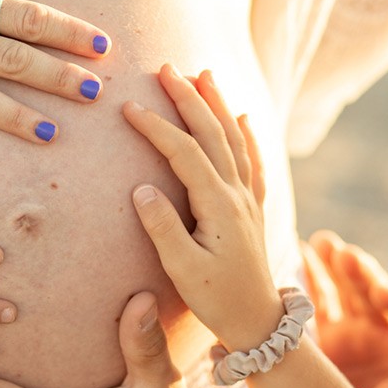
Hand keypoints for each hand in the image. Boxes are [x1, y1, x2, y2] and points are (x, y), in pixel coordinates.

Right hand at [124, 65, 283, 350]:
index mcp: (218, 205)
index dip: (155, 127)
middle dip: (188, 97)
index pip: (183, 153)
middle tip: (165, 67)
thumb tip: (141, 187)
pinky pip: (252, 160)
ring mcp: (248, 198)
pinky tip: (241, 117)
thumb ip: (162, 228)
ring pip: (233, 139)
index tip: (128, 106)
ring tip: (201, 73)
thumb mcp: (183, 269)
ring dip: (216, 104)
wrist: (259, 320)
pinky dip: (246, 133)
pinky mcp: (252, 208)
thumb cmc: (217, 299)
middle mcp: (237, 194)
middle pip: (212, 133)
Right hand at [303, 230, 387, 387]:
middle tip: (346, 255)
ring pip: (345, 291)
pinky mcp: (326, 336)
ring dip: (333, 267)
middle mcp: (387, 331)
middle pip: (376, 293)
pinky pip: (317, 304)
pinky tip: (298, 255)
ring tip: (321, 243)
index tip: (383, 293)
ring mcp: (355, 330)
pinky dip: (309, 280)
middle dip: (361, 274)